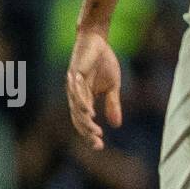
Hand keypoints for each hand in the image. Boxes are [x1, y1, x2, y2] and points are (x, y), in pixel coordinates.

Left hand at [66, 29, 122, 149]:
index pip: (85, 122)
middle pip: (78, 119)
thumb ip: (112, 104)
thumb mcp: (113, 86)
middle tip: (97, 142)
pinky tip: (89, 113)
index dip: (90, 134)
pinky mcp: (74, 75)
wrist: (97, 42)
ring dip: (85, 122)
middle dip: (87, 133)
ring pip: (76, 109)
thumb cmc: (103, 63)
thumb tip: (116, 125)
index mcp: (83, 99)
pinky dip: (83, 104)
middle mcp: (75, 96)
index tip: (100, 146)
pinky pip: (77, 93)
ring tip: (95, 132)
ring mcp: (73, 86)